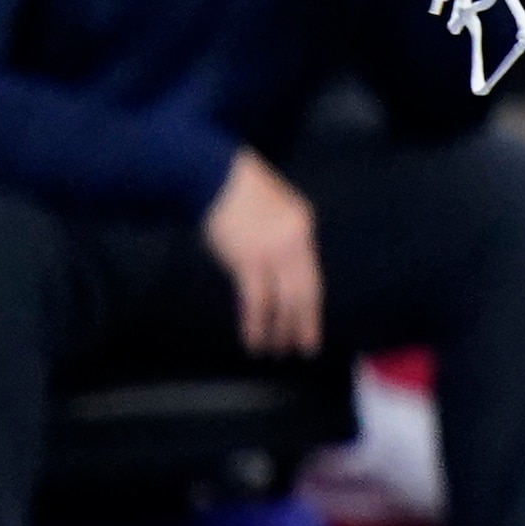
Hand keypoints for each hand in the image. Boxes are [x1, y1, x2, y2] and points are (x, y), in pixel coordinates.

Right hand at [204, 151, 320, 358]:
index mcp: (303, 227)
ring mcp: (273, 251)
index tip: (310, 325)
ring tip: (276, 350)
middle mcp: (295, 241)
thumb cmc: (236, 191)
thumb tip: (280, 270)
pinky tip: (254, 339)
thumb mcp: (273, 209)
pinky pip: (256, 300)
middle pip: (305, 292)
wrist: (211, 174)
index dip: (311, 304)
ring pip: (283, 301)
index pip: (312, 275)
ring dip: (279, 330)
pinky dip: (256, 323)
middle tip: (305, 348)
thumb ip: (281, 237)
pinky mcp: (247, 259)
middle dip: (305, 323)